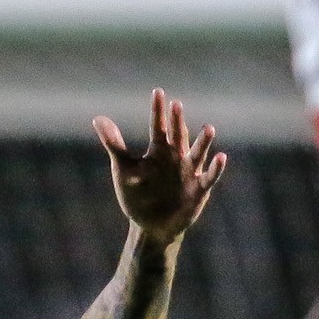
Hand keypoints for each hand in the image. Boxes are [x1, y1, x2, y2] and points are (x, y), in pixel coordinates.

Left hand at [94, 89, 226, 245]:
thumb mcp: (124, 169)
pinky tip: (221, 157)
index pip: (158, 126)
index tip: (158, 92)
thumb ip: (114, 144)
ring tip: (208, 128)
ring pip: (198, 153)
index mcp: (159, 150)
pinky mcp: (199, 189)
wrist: (151, 225)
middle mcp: (177, 156)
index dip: (158, 111)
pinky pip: (210, 176)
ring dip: (203, 142)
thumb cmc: (138, 195)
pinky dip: (215, 168)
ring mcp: (190, 172)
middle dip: (178, 122)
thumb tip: (97, 118)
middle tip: (176, 105)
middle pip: (178, 136)